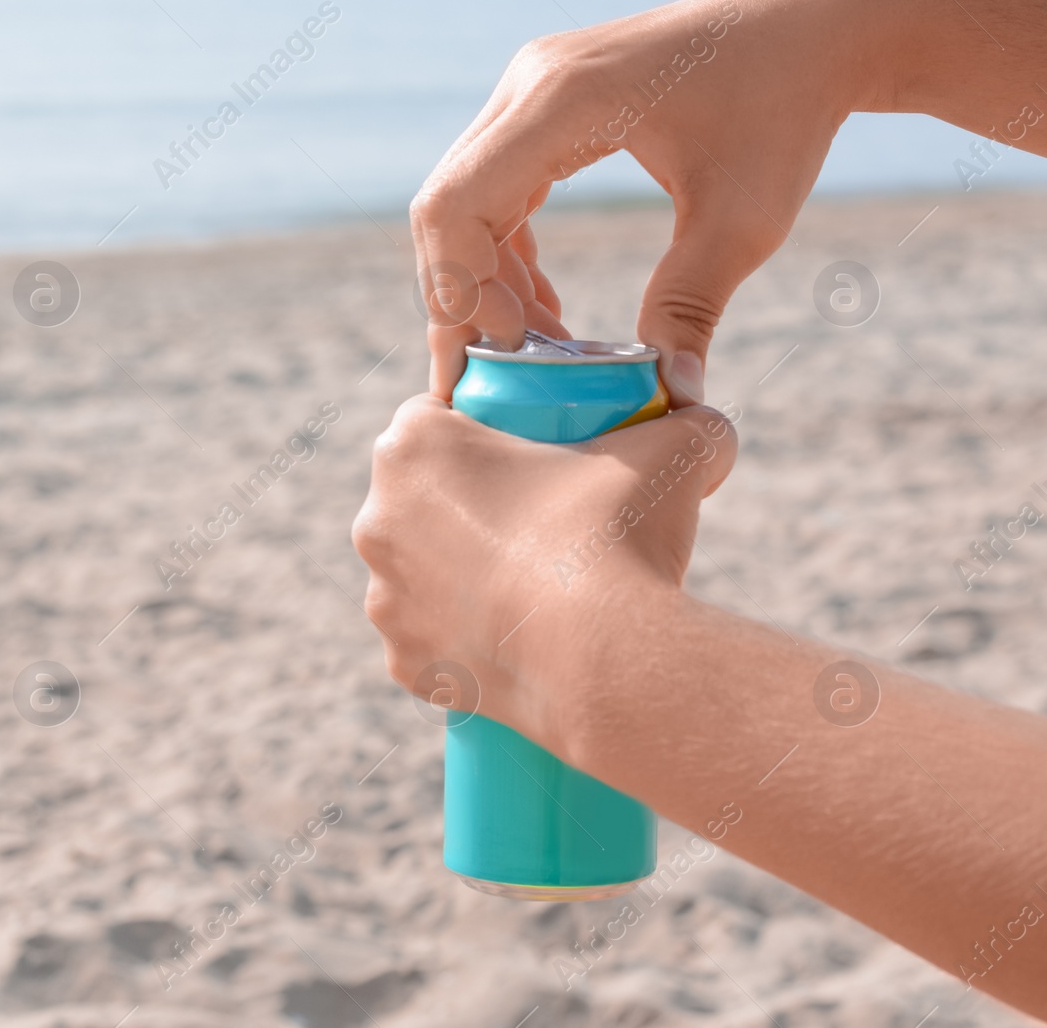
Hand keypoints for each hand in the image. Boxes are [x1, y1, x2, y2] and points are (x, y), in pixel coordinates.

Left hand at [351, 395, 735, 766]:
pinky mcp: (403, 663)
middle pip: (420, 496)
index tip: (528, 454)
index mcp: (412, 447)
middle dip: (466, 502)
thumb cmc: (619, 538)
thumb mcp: (675, 449)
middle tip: (537, 520)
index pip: (435, 417)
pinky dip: (459, 637)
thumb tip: (704, 423)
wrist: (603, 662)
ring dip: (456, 571)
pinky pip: (428, 640)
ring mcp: (384, 598)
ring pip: (419, 570)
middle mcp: (377, 519)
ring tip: (527, 582)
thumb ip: (692, 421)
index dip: (482, 430)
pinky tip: (507, 635)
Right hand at [411, 0, 887, 403]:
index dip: (460, 291)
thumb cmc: (785, 110)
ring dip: (485, 283)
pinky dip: (507, 254)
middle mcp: (528, 85)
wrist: (812, 32)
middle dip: (462, 301)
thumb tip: (670, 393)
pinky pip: (495, 189)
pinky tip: (544, 307)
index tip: (506, 355)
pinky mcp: (546, 105)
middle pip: (446, 208)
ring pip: (464, 203)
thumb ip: (692, 305)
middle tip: (492, 379)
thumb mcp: (744, 219)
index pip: (455, 205)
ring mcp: (531, 90)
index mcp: (561, 100)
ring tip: (532, 352)